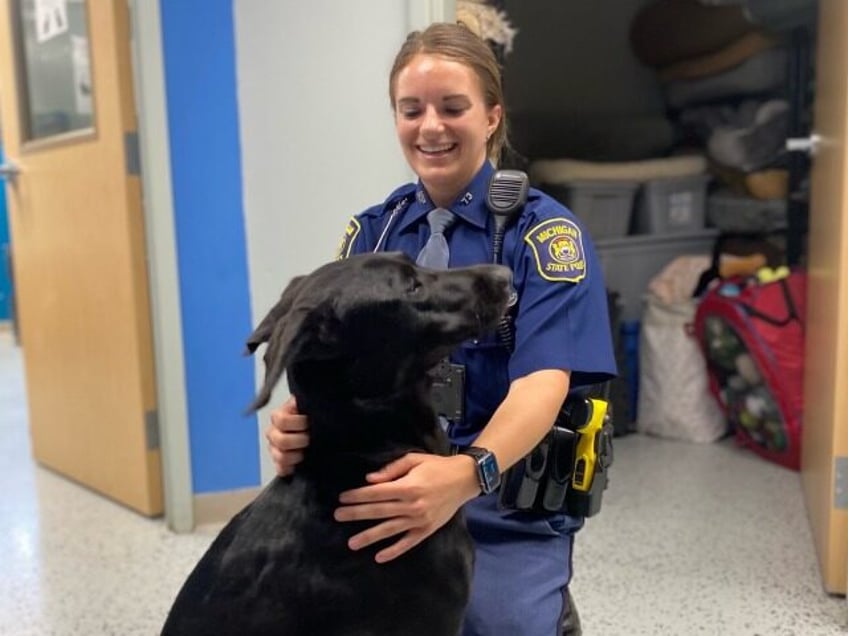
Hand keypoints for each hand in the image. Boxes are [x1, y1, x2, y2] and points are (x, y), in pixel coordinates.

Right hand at [265, 397, 308, 475]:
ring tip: (306, 451)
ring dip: (296, 455)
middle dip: (300, 441)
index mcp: (280, 415)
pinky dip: (290, 468)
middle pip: (280, 440)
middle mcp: (274, 431)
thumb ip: (307, 405)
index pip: (282, 421)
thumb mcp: (310, 407)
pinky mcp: (279, 463)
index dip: (298, 423)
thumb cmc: (314, 418)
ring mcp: (274, 448)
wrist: (319, 430)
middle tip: (310, 438)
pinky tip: (299, 463)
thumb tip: (307, 403)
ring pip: (279, 456)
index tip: (309, 422)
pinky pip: (280, 469)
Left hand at [334, 453, 479, 562]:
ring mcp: (420, 520)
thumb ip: (391, 470)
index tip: (342, 498)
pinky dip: (394, 551)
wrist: (464, 479)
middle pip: (379, 511)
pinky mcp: (427, 530)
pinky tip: (379, 557)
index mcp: (408, 486)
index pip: (377, 493)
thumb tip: (370, 480)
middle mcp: (412, 505)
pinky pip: (408, 543)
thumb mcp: (414, 459)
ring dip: (369, 536)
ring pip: (390, 530)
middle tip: (338, 516)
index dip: (358, 496)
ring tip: (352, 543)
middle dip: (356, 514)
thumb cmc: (436, 466)